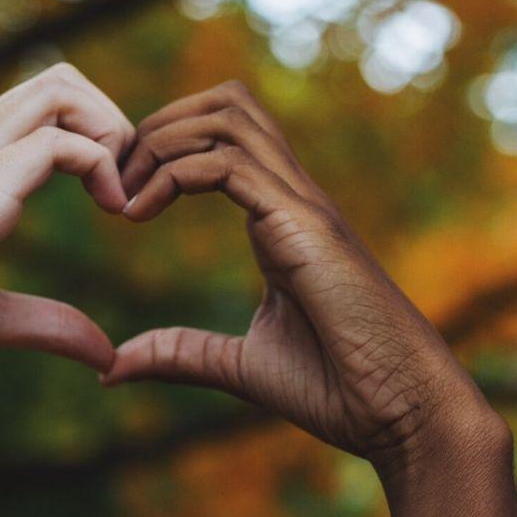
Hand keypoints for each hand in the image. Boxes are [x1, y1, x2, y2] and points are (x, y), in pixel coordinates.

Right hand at [0, 64, 132, 399]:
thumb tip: (106, 355)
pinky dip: (103, 165)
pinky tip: (113, 211)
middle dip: (114, 123)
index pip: (43, 107)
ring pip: (62, 89)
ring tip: (123, 199)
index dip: (96, 139)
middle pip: (60, 79)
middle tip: (129, 191)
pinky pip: (59, 143)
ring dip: (112, 133)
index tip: (117, 201)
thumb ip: (47, 324)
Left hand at [103, 81, 496, 470]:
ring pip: (228, 116)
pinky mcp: (305, 227)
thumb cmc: (339, 389)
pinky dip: (172, 174)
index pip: (222, 139)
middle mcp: (293, 198)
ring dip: (161, 138)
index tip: (119, 199)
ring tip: (123, 195)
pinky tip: (138, 215)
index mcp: (280, 219)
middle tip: (114, 182)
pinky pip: (229, 166)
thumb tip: (112, 368)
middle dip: (158, 124)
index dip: (162, 148)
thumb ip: (179, 354)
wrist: (404, 413)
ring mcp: (302, 206)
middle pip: (226, 103)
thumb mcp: (238, 366)